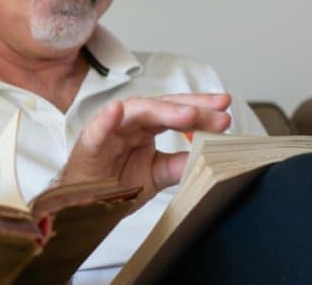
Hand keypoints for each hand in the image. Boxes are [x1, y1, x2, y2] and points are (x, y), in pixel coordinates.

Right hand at [58, 94, 231, 207]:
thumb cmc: (114, 185)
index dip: (200, 111)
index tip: (226, 112)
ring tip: (188, 114)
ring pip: (136, 112)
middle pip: (162, 107)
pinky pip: (98, 129)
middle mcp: (129, 123)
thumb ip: (178, 165)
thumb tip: (209, 157)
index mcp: (145, 128)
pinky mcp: (90, 143)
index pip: (175, 113)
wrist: (84, 205)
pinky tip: (116, 110)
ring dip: (162, 111)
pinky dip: (107, 120)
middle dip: (192, 107)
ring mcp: (110, 129)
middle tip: (220, 108)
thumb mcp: (155, 176)